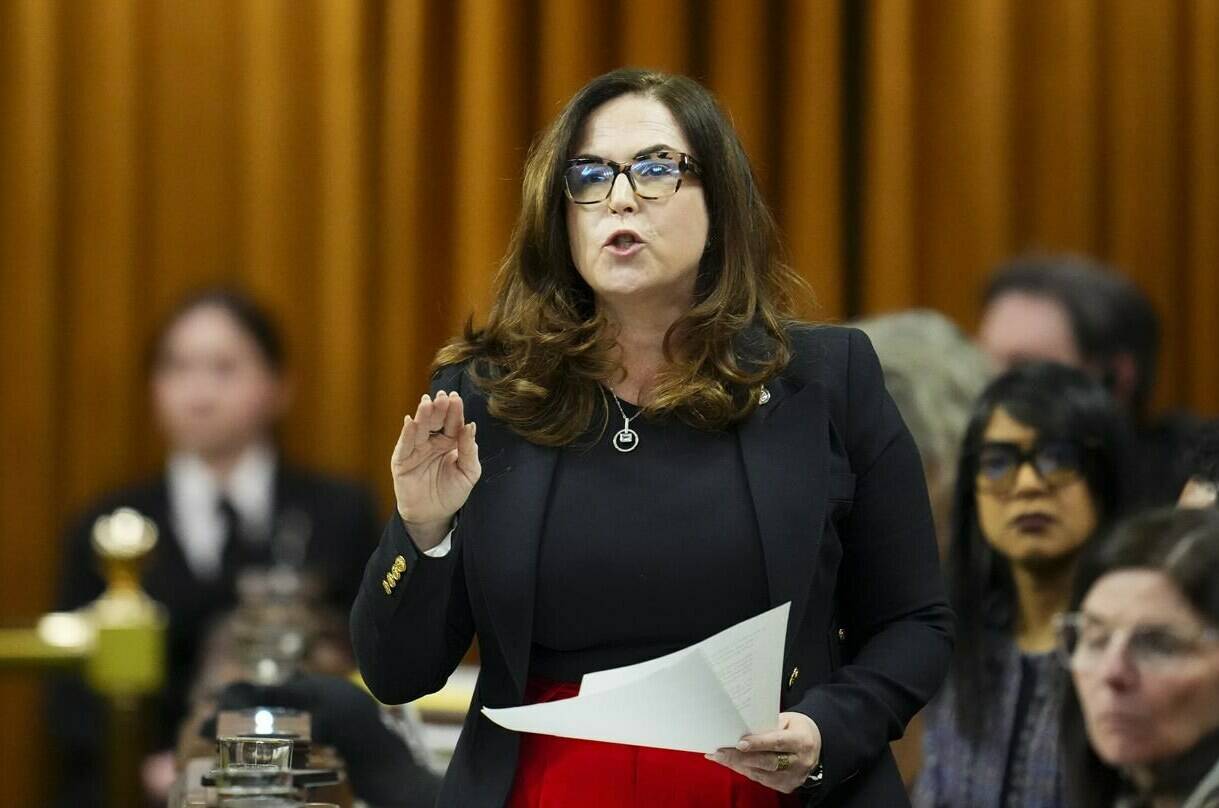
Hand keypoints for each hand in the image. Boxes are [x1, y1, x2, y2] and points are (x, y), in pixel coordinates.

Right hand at [390, 391, 480, 548]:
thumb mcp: (469, 472)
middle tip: (442, 397)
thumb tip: (471, 426)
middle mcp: (432, 441)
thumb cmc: (452, 492)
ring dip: (423, 415)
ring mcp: (416, 449)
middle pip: (436, 421)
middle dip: (438, 408)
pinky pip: (405, 444)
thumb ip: (469, 450)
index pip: (453, 422)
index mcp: (450, 441)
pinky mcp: (402, 460)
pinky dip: (407, 433)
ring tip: (427, 403)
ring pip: (419, 429)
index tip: (456, 398)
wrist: (433, 515)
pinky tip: (410, 421)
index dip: (454, 410)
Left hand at [706, 712, 821, 793]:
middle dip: (740, 757)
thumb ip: (769, 726)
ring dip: (737, 765)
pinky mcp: (786, 786)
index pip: (778, 743)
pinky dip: (745, 770)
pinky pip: (761, 780)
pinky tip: (731, 763)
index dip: (758, 743)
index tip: (739, 743)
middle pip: (767, 762)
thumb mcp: (788, 720)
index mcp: (802, 741)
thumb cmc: (797, 728)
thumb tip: (742, 729)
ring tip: (718, 757)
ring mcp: (793, 777)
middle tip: (719, 752)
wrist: (817, 746)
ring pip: (761, 774)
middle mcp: (799, 762)